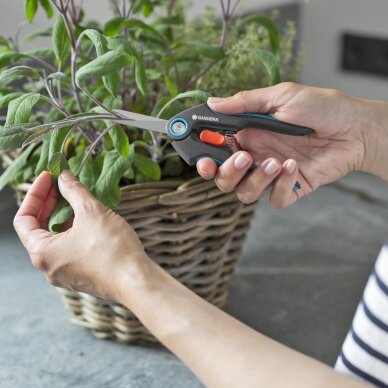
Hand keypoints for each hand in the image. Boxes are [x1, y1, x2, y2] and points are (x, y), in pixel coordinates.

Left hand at [13, 170, 149, 300]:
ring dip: (63, 217)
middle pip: (38, 230)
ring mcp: (65, 274)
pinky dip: (74, 232)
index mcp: (42, 252)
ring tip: (78, 200)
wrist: (136, 280)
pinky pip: (70, 250)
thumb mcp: (91, 212)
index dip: (35, 194)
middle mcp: (49, 267)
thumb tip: (64, 177)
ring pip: (56, 240)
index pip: (23, 219)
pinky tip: (90, 221)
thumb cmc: (111, 249)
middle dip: (49, 204)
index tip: (49, 177)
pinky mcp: (82, 276)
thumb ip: (74, 191)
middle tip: (62, 184)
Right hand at [197, 82, 386, 207]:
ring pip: (244, 193)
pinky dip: (281, 187)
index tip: (199, 154)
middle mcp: (256, 156)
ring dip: (254, 180)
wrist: (356, 129)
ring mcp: (271, 175)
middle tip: (242, 157)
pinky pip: (274, 200)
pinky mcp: (290, 188)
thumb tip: (212, 103)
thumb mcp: (281, 97)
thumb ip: (244, 103)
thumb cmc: (322, 108)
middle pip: (224, 178)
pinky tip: (294, 168)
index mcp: (248, 134)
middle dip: (226, 172)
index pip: (216, 150)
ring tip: (275, 162)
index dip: (203, 155)